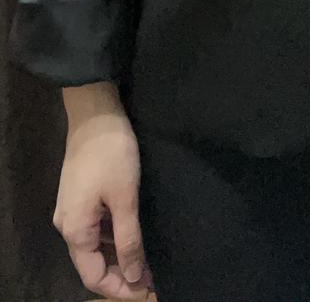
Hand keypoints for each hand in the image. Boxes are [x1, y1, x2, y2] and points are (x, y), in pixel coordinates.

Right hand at [55, 84, 153, 298]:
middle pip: (93, 263)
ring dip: (119, 254)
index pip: (93, 276)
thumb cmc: (111, 155)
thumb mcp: (125, 198)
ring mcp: (72, 209)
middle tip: (153, 275)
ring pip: (95, 245)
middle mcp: (67, 225)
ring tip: (149, 257)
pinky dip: (114, 235)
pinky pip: (96, 226)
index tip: (148, 290)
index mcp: (74, 231)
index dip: (120, 288)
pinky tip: (134, 233)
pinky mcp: (80, 194)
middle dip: (122, 273)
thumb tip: (135, 277)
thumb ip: (128, 240)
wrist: (95, 114)